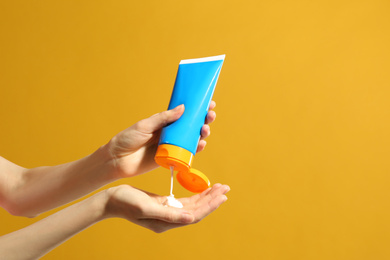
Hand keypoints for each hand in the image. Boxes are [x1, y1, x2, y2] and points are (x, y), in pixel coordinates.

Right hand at [104, 183, 229, 232]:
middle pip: (197, 210)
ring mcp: (167, 213)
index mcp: (166, 222)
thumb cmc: (126, 202)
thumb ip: (168, 214)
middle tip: (226, 188)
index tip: (221, 195)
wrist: (111, 200)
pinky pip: (184, 201)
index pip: (194, 215)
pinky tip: (203, 189)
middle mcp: (169, 220)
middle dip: (212, 199)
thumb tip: (190, 218)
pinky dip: (195, 195)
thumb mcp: (146, 207)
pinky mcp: (164, 205)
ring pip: (192, 205)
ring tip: (219, 188)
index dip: (209, 205)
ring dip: (206, 196)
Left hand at [106, 102, 216, 177]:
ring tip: (205, 130)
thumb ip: (163, 118)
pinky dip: (196, 149)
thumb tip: (183, 108)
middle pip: (192, 125)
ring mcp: (172, 145)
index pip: (185, 113)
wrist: (116, 160)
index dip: (198, 108)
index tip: (209, 102)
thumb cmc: (127, 139)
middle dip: (204, 120)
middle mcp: (171, 133)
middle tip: (210, 115)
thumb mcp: (145, 125)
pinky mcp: (171, 159)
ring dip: (202, 133)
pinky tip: (201, 144)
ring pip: (192, 139)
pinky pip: (187, 154)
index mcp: (164, 122)